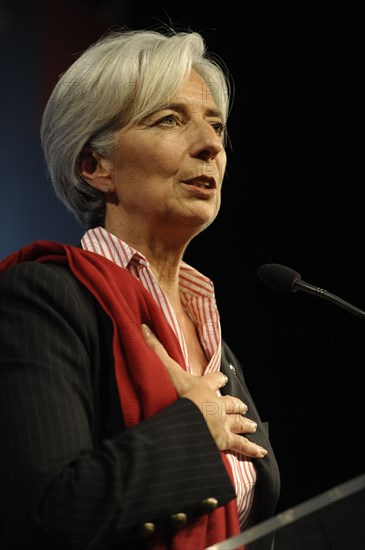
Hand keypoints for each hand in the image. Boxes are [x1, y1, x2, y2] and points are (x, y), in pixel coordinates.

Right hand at [141, 324, 267, 458]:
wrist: (188, 416)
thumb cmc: (176, 392)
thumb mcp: (165, 369)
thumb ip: (154, 350)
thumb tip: (143, 327)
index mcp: (203, 387)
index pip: (213, 381)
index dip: (218, 380)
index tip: (223, 378)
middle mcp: (216, 404)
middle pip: (229, 402)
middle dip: (235, 404)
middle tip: (242, 405)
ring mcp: (222, 422)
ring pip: (237, 422)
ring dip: (244, 422)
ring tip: (251, 425)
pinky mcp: (224, 439)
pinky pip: (240, 445)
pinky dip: (251, 448)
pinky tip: (261, 452)